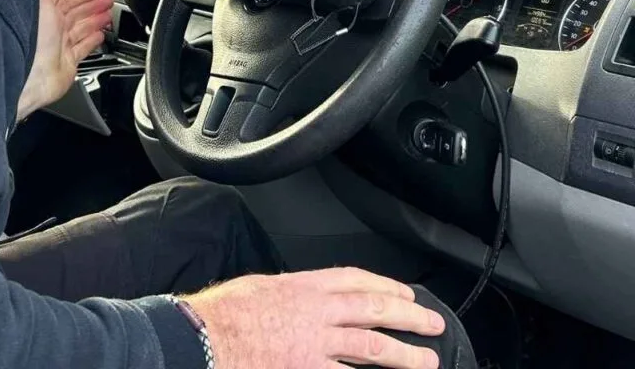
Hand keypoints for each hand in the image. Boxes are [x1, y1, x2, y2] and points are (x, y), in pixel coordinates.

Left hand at [17, 0, 113, 119]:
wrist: (30, 77)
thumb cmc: (31, 42)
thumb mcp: (43, 6)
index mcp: (47, 14)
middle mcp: (53, 30)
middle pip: (78, 13)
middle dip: (94, 5)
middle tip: (108, 0)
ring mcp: (60, 46)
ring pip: (83, 29)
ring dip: (96, 20)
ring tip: (108, 15)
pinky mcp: (68, 63)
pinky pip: (84, 48)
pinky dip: (94, 41)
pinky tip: (100, 35)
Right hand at [186, 268, 444, 368]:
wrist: (207, 337)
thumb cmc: (227, 312)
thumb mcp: (264, 286)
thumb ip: (292, 291)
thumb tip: (306, 295)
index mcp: (306, 286)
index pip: (356, 280)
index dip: (385, 286)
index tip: (405, 294)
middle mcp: (318, 312)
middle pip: (373, 309)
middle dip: (407, 316)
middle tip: (432, 324)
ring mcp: (316, 344)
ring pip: (371, 347)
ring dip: (403, 354)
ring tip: (426, 360)